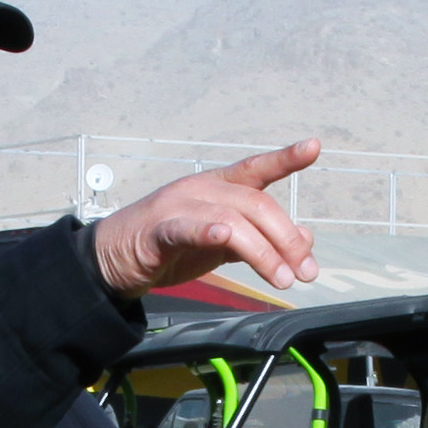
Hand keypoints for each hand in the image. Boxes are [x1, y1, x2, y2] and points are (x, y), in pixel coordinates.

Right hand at [92, 144, 324, 299]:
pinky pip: (187, 228)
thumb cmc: (170, 246)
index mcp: (218, 186)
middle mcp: (202, 189)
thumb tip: (305, 240)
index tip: (313, 147)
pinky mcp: (158, 231)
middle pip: (256, 204)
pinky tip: (223, 238)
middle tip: (306, 271)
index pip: (257, 168)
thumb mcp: (224, 243)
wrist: (114, 260)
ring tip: (283, 280)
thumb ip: (262, 239)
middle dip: (287, 239)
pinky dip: (208, 232)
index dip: (285, 158)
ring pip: (232, 222)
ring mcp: (179, 206)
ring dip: (264, 252)